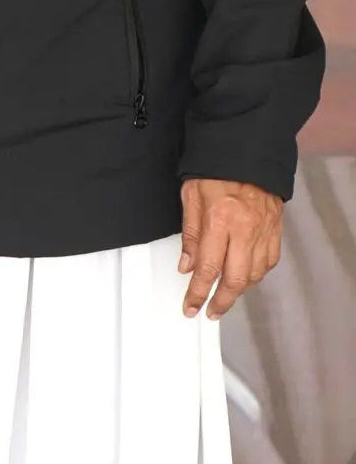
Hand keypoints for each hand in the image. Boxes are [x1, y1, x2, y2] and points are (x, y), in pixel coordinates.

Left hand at [179, 177, 282, 318]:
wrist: (245, 153)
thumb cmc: (213, 171)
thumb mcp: (190, 197)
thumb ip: (190, 234)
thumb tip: (187, 266)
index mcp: (219, 220)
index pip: (208, 267)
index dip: (199, 292)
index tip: (191, 306)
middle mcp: (245, 230)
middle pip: (236, 278)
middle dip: (222, 300)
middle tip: (210, 311)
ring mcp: (264, 231)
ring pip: (255, 274)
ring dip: (239, 289)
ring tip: (225, 296)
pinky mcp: (276, 230)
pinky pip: (269, 261)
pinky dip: (256, 274)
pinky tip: (246, 277)